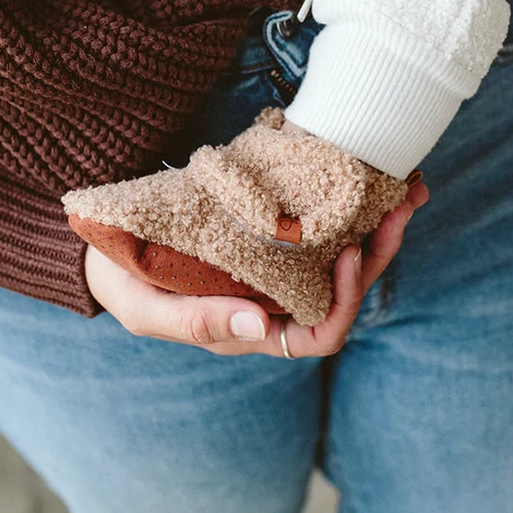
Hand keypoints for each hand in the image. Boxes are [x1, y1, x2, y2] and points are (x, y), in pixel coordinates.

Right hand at [84, 177, 428, 356]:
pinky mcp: (277, 238)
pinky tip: (372, 179)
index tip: (351, 254)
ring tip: (405, 186)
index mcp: (255, 330)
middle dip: (381, 251)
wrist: (106, 246)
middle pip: (347, 292)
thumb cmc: (124, 281)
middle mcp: (278, 304)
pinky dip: (353, 207)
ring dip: (379, 226)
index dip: (346, 301)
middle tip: (402, 205)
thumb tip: (261, 327)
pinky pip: (326, 229)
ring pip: (346, 259)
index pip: (319, 334)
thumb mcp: (148, 308)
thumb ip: (199, 322)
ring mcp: (281, 271)